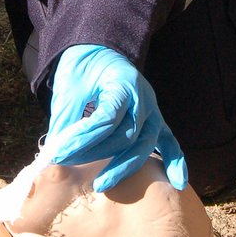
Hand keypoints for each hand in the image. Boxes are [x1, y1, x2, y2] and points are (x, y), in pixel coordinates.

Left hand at [42, 45, 186, 192]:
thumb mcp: (70, 87)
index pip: (107, 118)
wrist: (99, 51)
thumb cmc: (84, 68)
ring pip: (145, 143)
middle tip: (70, 164)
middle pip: (128, 134)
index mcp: (123, 82)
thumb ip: (66, 119)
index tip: (60, 153)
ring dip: (124, 166)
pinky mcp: (155, 119)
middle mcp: (143, 97)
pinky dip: (175, 161)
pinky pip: (169, 141)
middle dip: (97, 153)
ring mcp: (152, 109)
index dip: (83, 138)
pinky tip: (178, 183)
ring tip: (101, 185)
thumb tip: (57, 153)